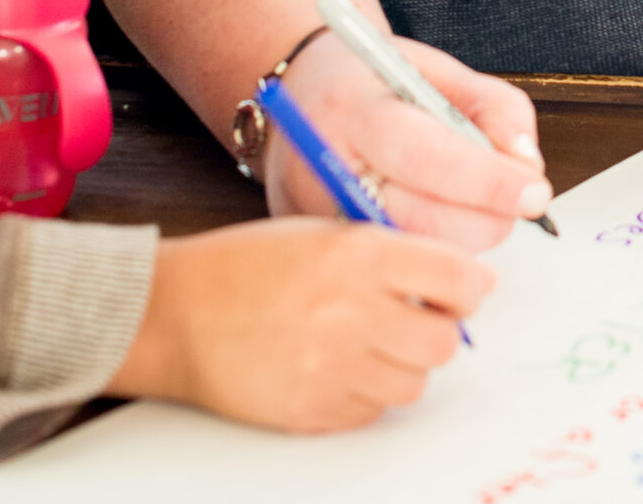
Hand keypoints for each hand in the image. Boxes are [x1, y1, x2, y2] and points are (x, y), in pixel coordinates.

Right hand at [108, 218, 492, 430]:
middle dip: (438, 329)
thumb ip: (393, 252)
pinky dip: (367, 391)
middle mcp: (352, 312)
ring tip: (368, 341)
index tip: (463, 290)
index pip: (457, 279)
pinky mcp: (316, 410)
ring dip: (403, 363)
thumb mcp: (323, 232)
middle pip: (445, 341)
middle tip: (416, 318)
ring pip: (414, 382)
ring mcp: (334, 368)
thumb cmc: (246, 265)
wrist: (174, 314)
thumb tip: (465, 281)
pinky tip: (337, 365)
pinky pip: (374, 410)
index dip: (468, 287)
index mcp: (359, 256)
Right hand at [264, 32, 550, 248]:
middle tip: (514, 195)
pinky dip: (431, 255)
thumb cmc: (371, 80)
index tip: (535, 190)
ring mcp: (311, 221)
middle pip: (423, 222)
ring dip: (463, 237)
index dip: (488, 179)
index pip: (426, 157)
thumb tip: (527, 166)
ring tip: (460, 196)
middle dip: (487, 216)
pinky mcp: (318, 255)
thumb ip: (493, 108)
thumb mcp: (436, 70)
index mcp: (349, 110)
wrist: (294, 94)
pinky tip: (432, 218)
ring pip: (415, 257)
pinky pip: (394, 273)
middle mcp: (322, 171)